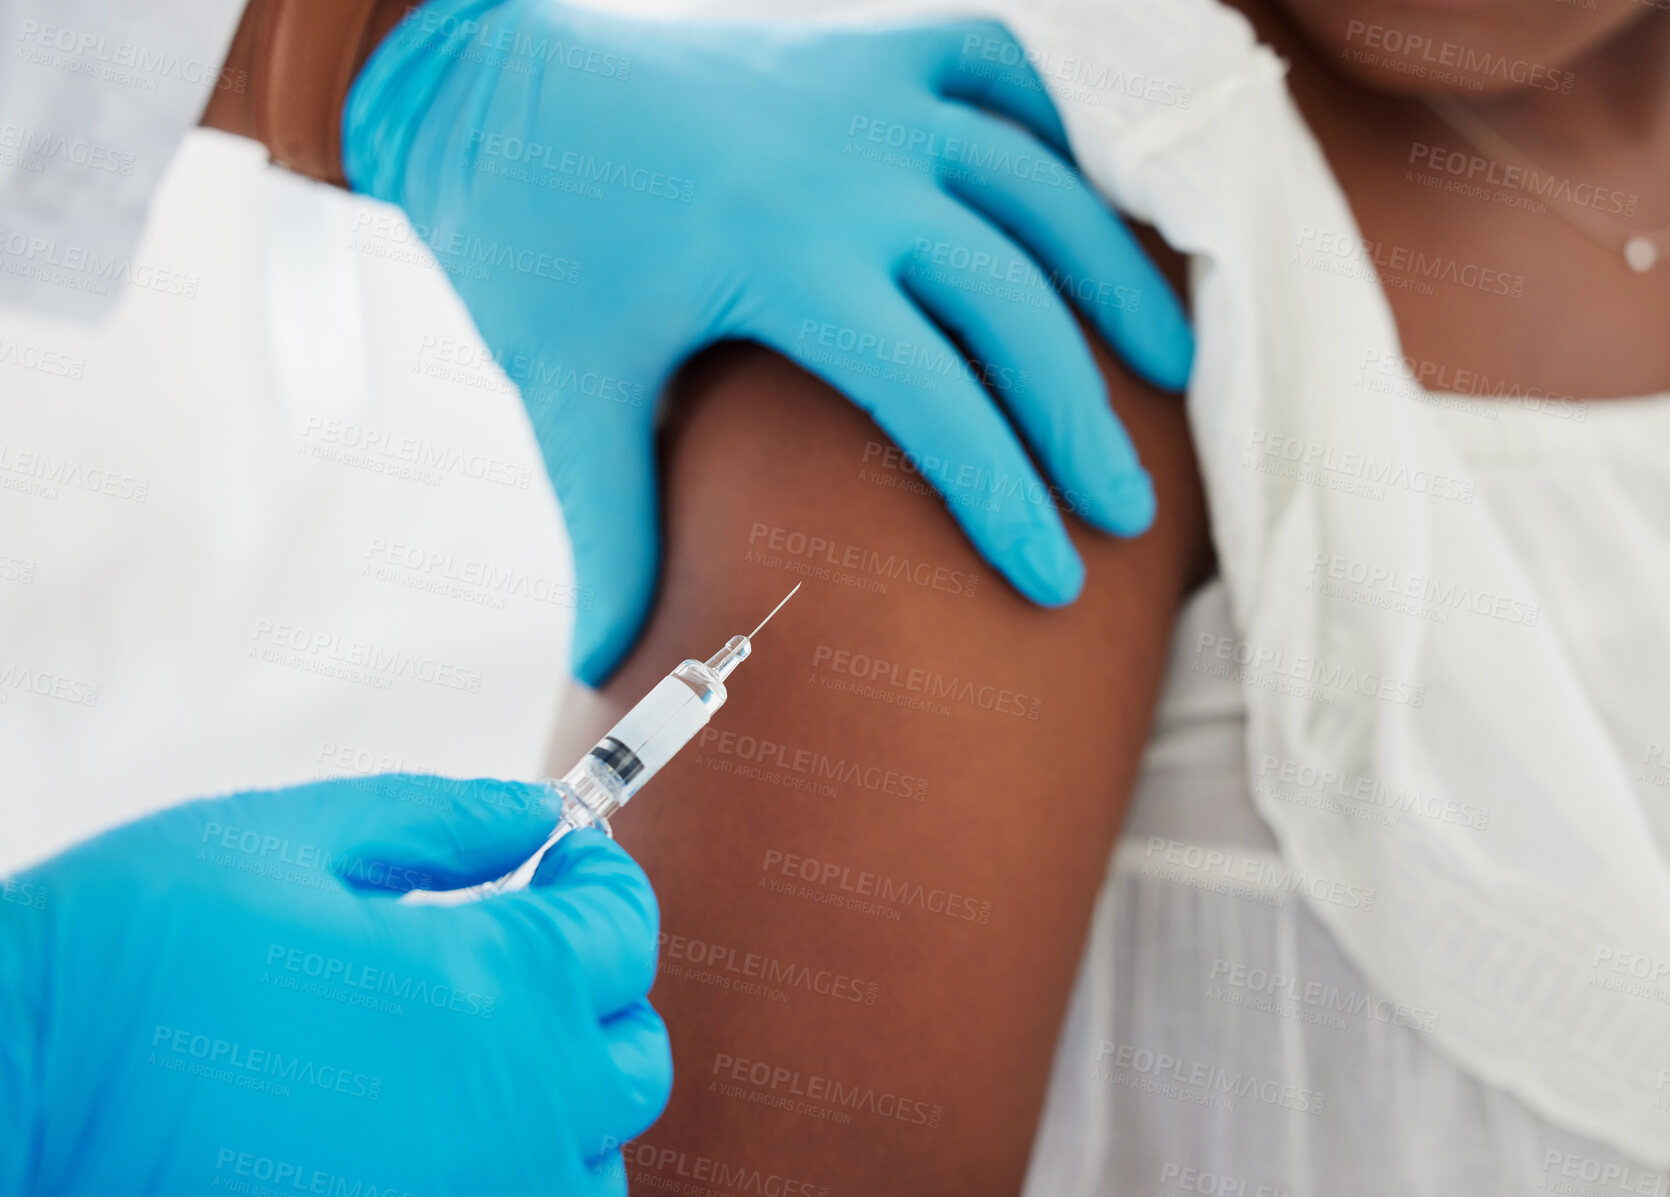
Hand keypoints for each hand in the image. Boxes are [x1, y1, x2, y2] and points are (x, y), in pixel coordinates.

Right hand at [0, 775, 667, 1196]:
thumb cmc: (125, 959)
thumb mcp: (282, 840)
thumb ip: (439, 820)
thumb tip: (540, 814)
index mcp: (488, 989)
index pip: (622, 931)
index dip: (602, 880)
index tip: (565, 860)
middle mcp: (506, 1120)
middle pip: (633, 1057)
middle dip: (594, 989)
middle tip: (522, 947)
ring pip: (591, 1165)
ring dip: (564, 1102)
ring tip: (478, 1050)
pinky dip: (511, 1179)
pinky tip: (437, 1133)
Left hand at [343, 1, 1193, 682]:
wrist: (479, 77)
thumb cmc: (527, 244)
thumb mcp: (566, 393)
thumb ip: (609, 532)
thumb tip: (603, 669)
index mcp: (784, 258)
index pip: (935, 401)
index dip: (1005, 500)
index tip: (1055, 585)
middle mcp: (852, 168)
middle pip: (1017, 308)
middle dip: (1083, 422)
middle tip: (1131, 514)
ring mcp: (868, 93)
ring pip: (1041, 187)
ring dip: (1116, 279)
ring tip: (1171, 368)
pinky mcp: (864, 43)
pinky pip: (998, 71)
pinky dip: (1054, 132)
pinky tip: (1085, 203)